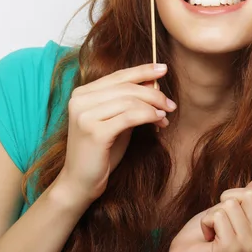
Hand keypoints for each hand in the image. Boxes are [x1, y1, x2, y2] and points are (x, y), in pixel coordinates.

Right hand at [55, 63, 176, 206]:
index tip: (164, 69)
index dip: (143, 71)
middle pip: (126, 87)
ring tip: (166, 116)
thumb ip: (129, 101)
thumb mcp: (116, 120)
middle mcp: (80, 100)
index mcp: (82, 93)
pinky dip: (149, 116)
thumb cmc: (101, 151)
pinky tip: (159, 121)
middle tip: (171, 104)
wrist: (80, 182)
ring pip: (130, 101)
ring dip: (154, 107)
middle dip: (153, 93)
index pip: (118, 76)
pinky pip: (130, 117)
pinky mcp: (94, 132)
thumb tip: (153, 81)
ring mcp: (85, 116)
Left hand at [162, 170, 251, 251]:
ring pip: (231, 204)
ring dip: (214, 211)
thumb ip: (249, 196)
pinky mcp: (230, 249)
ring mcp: (248, 246)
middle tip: (221, 215)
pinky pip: (218, 216)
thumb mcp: (230, 209)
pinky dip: (206, 221)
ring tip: (212, 228)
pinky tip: (207, 235)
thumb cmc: (208, 231)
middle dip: (229, 196)